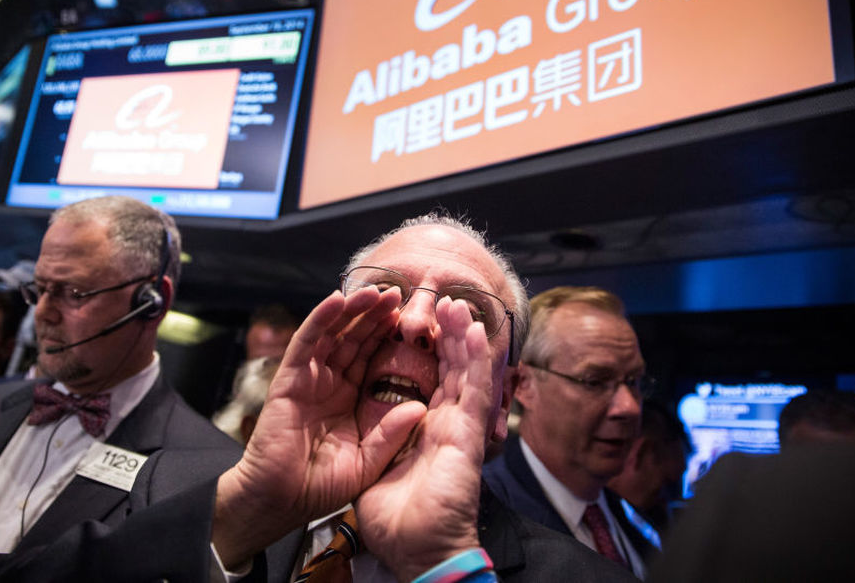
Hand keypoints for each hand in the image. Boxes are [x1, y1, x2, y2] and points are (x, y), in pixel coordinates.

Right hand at [213, 287, 424, 566]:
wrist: (281, 502)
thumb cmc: (321, 486)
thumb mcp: (368, 461)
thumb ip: (390, 434)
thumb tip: (419, 408)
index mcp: (348, 397)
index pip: (371, 357)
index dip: (389, 336)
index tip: (412, 317)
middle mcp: (329, 382)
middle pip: (354, 338)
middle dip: (375, 315)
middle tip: (398, 293)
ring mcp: (308, 378)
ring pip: (334, 333)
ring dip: (353, 309)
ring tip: (376, 290)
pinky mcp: (289, 379)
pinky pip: (306, 342)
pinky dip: (321, 318)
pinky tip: (337, 299)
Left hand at [355, 297, 492, 581]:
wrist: (416, 551)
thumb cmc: (398, 521)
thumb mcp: (378, 467)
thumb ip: (382, 437)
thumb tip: (376, 419)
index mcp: (425, 430)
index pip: (427, 380)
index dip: (424, 351)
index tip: (416, 323)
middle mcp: (446, 424)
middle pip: (450, 368)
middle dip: (447, 335)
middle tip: (444, 303)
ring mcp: (460, 428)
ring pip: (467, 371)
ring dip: (464, 336)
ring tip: (459, 305)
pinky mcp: (468, 435)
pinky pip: (475, 390)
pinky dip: (478, 359)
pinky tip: (475, 331)